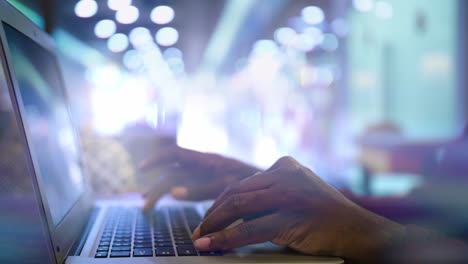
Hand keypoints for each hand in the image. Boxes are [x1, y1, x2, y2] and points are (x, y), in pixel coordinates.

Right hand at [140, 145, 258, 209]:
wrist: (275, 184)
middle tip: (145, 204)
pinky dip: (175, 193)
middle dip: (157, 186)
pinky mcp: (210, 184)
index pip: (174, 153)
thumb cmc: (254, 181)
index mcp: (207, 159)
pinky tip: (170, 198)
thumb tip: (173, 191)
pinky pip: (188, 186)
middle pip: (172, 171)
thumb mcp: (228, 184)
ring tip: (148, 206)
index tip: (142, 168)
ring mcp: (207, 175)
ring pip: (177, 180)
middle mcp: (204, 164)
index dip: (157, 158)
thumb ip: (201, 188)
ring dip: (161, 191)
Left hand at [192, 156, 404, 262]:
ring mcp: (289, 193)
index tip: (206, 216)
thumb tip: (230, 213)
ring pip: (239, 206)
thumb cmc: (325, 217)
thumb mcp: (295, 196)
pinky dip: (227, 238)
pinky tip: (213, 244)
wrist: (358, 231)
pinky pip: (251, 227)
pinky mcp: (292, 215)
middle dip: (213, 213)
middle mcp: (285, 174)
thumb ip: (268, 198)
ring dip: (214, 224)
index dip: (219, 201)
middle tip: (198, 229)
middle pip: (236, 192)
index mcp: (284, 166)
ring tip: (200, 237)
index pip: (242, 183)